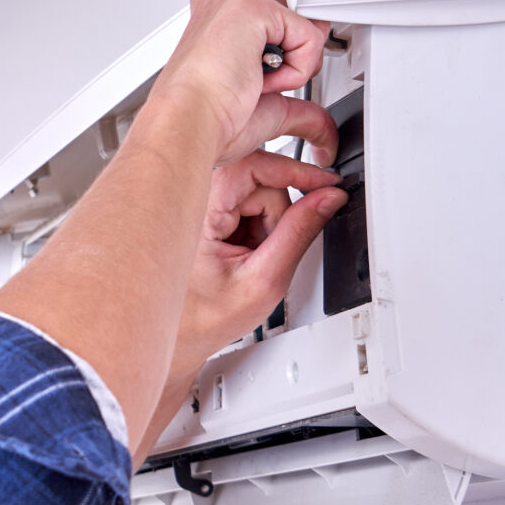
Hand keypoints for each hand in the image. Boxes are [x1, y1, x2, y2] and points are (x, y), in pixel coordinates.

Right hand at [148, 0, 333, 165]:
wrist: (190, 121)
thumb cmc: (207, 116)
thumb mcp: (258, 92)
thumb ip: (287, 71)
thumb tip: (319, 76)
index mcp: (207, 23)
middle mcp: (217, 7)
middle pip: (278, 7)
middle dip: (293, 43)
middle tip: (266, 78)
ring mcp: (235, 3)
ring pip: (298, 28)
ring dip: (293, 65)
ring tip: (256, 85)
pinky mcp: (252, 9)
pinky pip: (306, 38)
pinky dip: (297, 68)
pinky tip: (265, 79)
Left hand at [167, 150, 346, 383]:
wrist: (177, 338)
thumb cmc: (203, 318)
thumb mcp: (264, 281)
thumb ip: (299, 235)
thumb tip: (327, 199)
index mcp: (199, 210)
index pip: (255, 167)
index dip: (296, 172)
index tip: (324, 182)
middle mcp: (193, 200)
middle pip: (260, 181)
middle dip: (276, 217)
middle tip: (268, 253)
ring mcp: (197, 206)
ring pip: (257, 195)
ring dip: (266, 226)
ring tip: (249, 260)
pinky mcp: (204, 214)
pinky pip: (246, 207)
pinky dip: (255, 229)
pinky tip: (242, 255)